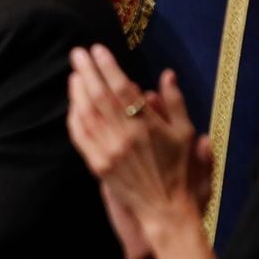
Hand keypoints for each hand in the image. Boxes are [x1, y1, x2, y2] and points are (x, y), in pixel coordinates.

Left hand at [67, 44, 199, 229]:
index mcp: (146, 126)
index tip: (98, 49)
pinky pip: (80, 136)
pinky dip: (74, 118)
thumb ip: (175, 102)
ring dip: (77, 92)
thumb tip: (167, 74)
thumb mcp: (185, 134)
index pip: (122, 89)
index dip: (108, 67)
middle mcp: (124, 136)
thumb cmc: (179, 170)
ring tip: (75, 74)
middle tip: (77, 53)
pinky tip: (73, 104)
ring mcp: (108, 151)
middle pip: (99, 96)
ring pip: (86, 114)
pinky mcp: (97, 164)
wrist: (164, 208)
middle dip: (87, 71)